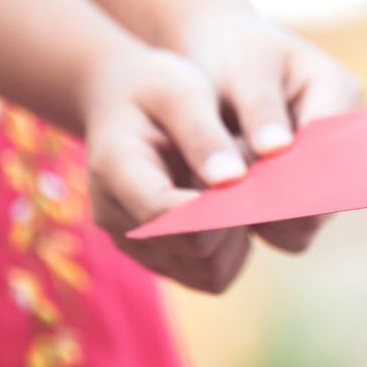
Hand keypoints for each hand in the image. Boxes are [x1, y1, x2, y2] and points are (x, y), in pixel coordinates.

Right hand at [84, 45, 253, 291]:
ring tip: (237, 191)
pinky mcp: (159, 259)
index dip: (221, 206)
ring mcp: (136, 246)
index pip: (170, 215)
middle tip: (249, 176)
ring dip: (239, 239)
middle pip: (200, 252)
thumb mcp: (180, 91)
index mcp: (116, 171)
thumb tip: (232, 181)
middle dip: (237, 219)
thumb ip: (204, 134)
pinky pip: (212, 276)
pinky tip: (231, 209)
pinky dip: (232, 250)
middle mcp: (116, 220)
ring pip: (211, 274)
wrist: (122, 104)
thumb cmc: (156, 90)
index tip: (250, 178)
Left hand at [180, 9, 364, 252]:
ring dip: (269, 221)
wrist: (218, 58)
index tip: (252, 193)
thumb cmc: (230, 53)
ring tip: (225, 204)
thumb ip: (260, 109)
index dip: (299, 178)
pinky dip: (261, 226)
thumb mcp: (242, 69)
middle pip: (329, 194)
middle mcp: (346, 136)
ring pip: (310, 221)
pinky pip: (291, 228)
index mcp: (341, 92)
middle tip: (229, 209)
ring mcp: (329, 169)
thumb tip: (276, 152)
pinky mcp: (305, 192)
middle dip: (281, 206)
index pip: (334, 148)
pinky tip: (228, 209)